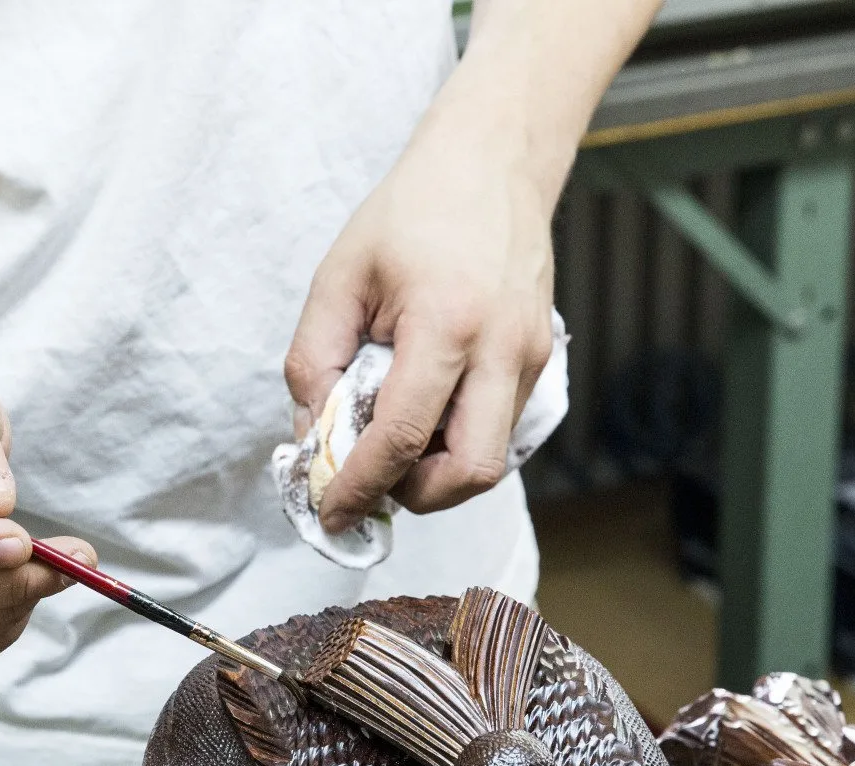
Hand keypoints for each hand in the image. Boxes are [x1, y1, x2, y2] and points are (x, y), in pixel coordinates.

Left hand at [284, 103, 556, 532]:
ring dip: (436, 474)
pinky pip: (499, 432)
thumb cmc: (412, 213)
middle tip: (371, 479)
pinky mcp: (540, 363)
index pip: (402, 437)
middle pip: (469, 473)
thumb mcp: (340, 276)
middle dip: (414, 496)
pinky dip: (456, 444)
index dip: (360, 485)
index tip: (330, 512)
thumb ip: (316, 361)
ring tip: (394, 441)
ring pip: (490, 462)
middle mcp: (502, 348)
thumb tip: (313, 439)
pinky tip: (425, 413)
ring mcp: (531, 359)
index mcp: (447, 322)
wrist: (493, 164)